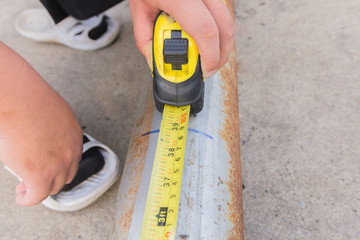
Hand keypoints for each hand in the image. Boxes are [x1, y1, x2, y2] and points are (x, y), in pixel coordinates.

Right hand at [0, 42, 82, 205]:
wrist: (22, 100)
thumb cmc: (31, 100)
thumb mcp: (53, 113)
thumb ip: (53, 127)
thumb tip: (41, 133)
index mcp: (74, 137)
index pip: (72, 159)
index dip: (60, 166)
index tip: (49, 167)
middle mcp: (71, 153)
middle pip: (66, 175)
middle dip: (52, 179)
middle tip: (37, 179)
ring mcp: (58, 165)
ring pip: (52, 187)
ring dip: (39, 190)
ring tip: (26, 188)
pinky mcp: (40, 175)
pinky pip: (37, 196)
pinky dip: (28, 199)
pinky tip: (21, 196)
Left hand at [128, 0, 234, 77]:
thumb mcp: (139, 11)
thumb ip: (147, 41)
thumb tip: (159, 64)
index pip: (205, 30)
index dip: (210, 56)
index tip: (204, 71)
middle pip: (225, 28)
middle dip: (221, 55)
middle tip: (210, 69)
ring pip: (228, 21)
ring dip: (222, 44)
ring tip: (209, 58)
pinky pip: (223, 14)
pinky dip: (219, 31)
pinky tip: (208, 40)